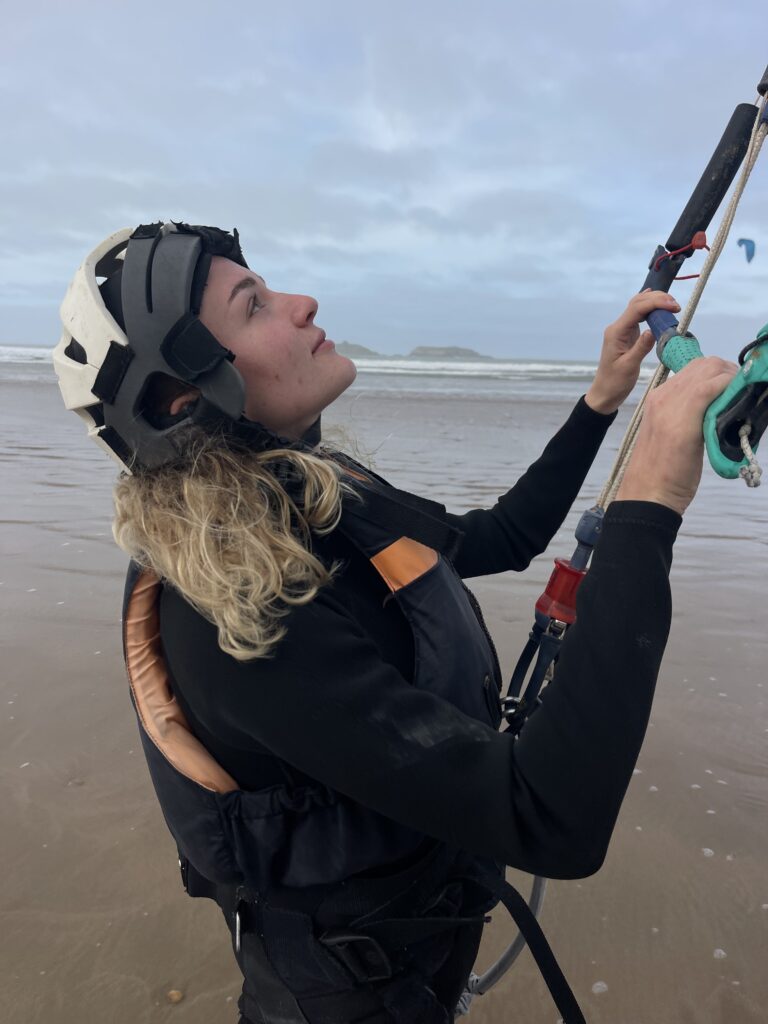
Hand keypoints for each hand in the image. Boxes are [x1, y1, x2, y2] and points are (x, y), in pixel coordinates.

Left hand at [585, 290, 680, 413]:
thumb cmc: (615, 382)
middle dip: (657, 299)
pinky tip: (657, 301)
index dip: (656, 303)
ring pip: (638, 307)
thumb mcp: (629, 367)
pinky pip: (638, 316)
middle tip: (677, 306)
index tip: (674, 307)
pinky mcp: (628, 335)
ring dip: (655, 302)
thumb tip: (652, 330)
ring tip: (673, 306)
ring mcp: (622, 330)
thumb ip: (640, 348)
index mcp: (616, 332)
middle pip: (637, 303)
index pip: (636, 309)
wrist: (605, 392)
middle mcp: (618, 327)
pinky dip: (649, 308)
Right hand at [616, 356, 738, 514]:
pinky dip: (730, 387)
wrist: (647, 495)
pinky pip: (712, 386)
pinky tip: (738, 401)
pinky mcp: (684, 416)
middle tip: (741, 393)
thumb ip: (687, 418)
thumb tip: (715, 410)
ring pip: (710, 369)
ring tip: (741, 398)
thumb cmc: (660, 474)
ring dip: (732, 378)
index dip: (718, 374)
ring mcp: (671, 403)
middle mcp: (662, 395)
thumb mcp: (671, 437)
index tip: (732, 389)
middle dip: (729, 372)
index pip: (694, 369)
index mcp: (658, 399)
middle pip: (704, 364)